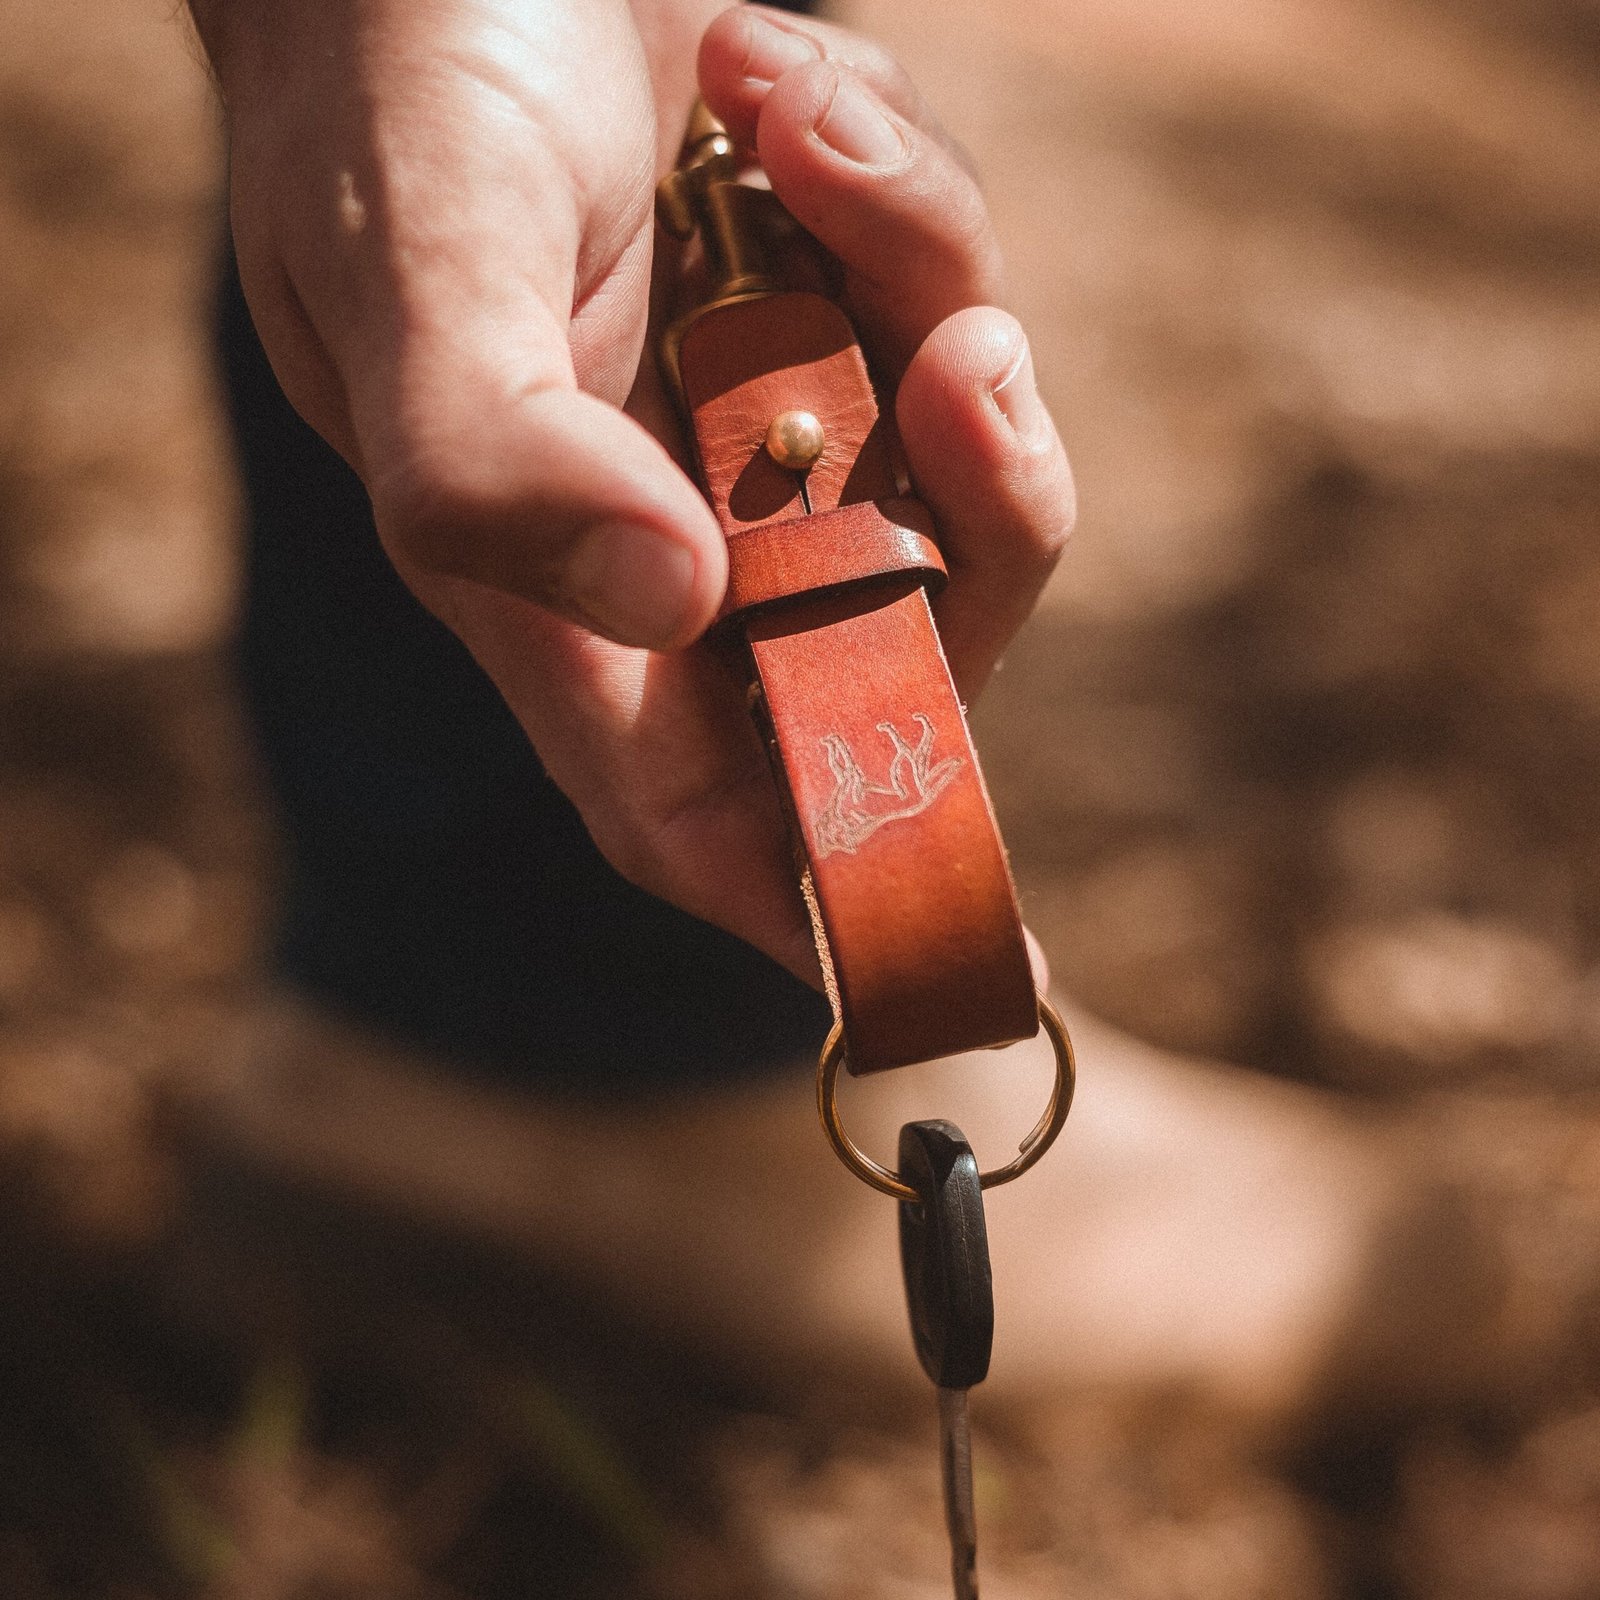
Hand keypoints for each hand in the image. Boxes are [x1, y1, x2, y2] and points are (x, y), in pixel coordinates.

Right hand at [198, 1, 1074, 979]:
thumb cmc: (385, 117)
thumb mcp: (412, 281)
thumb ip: (496, 466)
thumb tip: (675, 597)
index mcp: (557, 608)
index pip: (700, 818)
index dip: (829, 904)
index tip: (980, 963)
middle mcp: (682, 550)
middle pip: (899, 652)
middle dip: (970, 524)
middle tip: (956, 357)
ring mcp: (777, 439)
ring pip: (958, 464)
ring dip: (926, 284)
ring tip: (789, 125)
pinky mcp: (843, 325)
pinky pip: (952, 309)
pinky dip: (902, 196)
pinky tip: (769, 90)